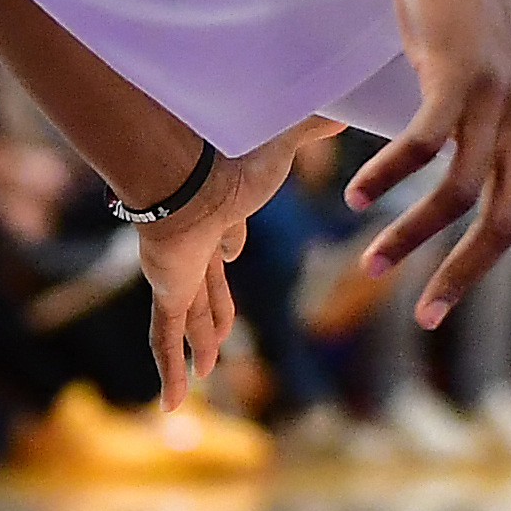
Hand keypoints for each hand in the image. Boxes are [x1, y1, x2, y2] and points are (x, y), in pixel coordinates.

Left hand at [140, 120, 313, 410]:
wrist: (187, 172)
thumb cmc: (234, 158)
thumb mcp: (283, 148)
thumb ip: (310, 129)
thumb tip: (346, 106)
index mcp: (221, 211)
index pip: (225, 237)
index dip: (228, 247)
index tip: (230, 251)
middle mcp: (196, 243)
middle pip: (208, 286)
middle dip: (214, 310)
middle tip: (219, 333)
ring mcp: (177, 271)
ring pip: (189, 317)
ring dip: (198, 344)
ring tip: (203, 370)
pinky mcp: (167, 291)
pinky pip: (165, 340)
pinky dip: (169, 373)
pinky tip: (170, 404)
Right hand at [352, 0, 510, 328]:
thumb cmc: (475, 17)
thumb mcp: (506, 83)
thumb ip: (504, 133)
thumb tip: (482, 183)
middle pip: (508, 222)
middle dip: (466, 276)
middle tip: (427, 317)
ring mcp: (495, 98)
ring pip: (458, 194)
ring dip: (411, 238)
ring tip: (371, 266)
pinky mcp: (455, 76)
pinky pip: (421, 146)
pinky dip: (388, 178)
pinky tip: (357, 196)